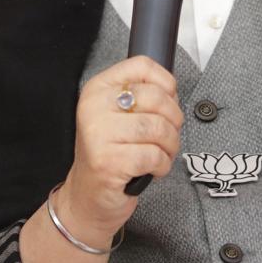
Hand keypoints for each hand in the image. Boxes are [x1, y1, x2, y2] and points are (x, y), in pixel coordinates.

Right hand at [58, 56, 183, 240]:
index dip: (166, 83)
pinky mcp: (107, 162)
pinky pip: (154, 155)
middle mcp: (94, 107)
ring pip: (158, 127)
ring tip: (161, 153)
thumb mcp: (120, 115)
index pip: (142, 65)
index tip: (168, 100)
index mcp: (98, 89)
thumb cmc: (111, 153)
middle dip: (174, 119)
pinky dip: (162, 164)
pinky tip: (152, 168)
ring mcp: (98, 134)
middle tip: (168, 134)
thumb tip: (173, 90)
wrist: (87, 197)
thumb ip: (142, 95)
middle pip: (157, 97)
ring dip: (170, 145)